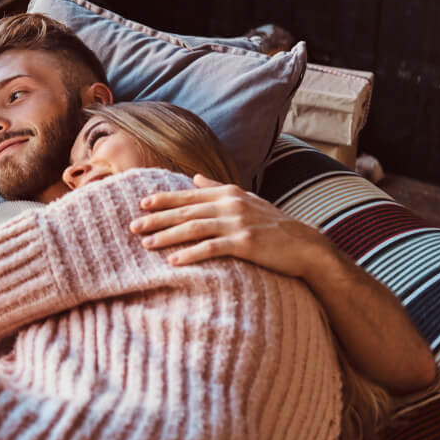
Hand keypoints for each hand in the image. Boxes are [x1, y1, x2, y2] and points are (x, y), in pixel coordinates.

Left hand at [128, 174, 329, 279]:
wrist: (306, 245)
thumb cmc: (273, 225)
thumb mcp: (246, 200)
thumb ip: (218, 189)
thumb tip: (194, 178)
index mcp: (229, 193)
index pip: (189, 195)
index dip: (164, 199)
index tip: (141, 204)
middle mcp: (230, 204)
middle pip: (186, 211)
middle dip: (157, 218)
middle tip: (132, 226)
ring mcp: (238, 223)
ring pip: (194, 228)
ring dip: (167, 236)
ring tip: (146, 244)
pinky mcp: (245, 243)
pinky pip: (211, 248)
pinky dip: (191, 254)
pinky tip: (174, 261)